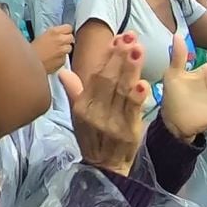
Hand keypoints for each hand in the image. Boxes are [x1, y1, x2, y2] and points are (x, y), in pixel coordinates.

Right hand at [33, 24, 73, 73]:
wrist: (29, 62)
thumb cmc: (32, 49)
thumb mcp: (42, 36)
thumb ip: (54, 33)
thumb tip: (61, 34)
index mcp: (54, 32)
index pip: (69, 27)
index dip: (66, 31)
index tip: (64, 33)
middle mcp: (60, 40)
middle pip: (71, 37)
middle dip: (67, 40)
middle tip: (60, 43)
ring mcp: (62, 51)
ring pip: (69, 48)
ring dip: (64, 49)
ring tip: (55, 52)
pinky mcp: (63, 60)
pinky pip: (65, 57)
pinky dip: (61, 58)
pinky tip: (53, 58)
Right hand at [57, 33, 148, 176]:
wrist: (104, 169)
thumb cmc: (92, 139)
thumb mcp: (78, 117)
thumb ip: (74, 93)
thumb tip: (63, 72)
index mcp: (84, 105)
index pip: (96, 75)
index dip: (108, 56)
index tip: (118, 38)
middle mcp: (96, 111)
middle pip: (109, 80)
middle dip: (120, 57)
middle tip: (130, 37)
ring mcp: (112, 122)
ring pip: (122, 91)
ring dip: (131, 69)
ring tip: (138, 49)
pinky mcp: (128, 132)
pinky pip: (132, 111)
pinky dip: (137, 97)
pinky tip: (143, 83)